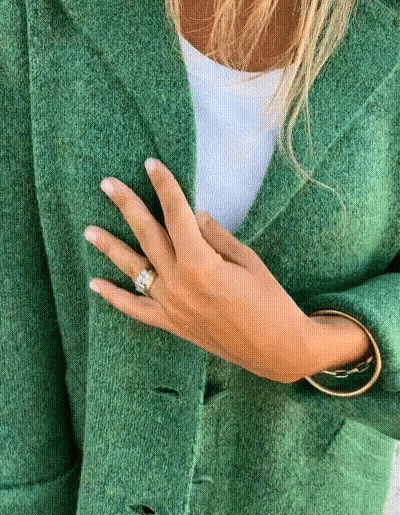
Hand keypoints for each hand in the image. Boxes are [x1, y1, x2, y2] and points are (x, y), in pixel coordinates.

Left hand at [83, 158, 312, 382]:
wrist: (277, 349)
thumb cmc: (271, 301)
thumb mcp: (248, 261)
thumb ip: (217, 237)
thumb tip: (196, 215)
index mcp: (200, 263)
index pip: (177, 215)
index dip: (164, 187)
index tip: (152, 165)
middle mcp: (179, 283)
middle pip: (147, 236)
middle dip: (127, 206)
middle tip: (107, 185)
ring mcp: (171, 306)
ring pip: (133, 270)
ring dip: (110, 248)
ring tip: (89, 230)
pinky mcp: (172, 324)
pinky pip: (135, 309)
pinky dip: (114, 297)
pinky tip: (95, 284)